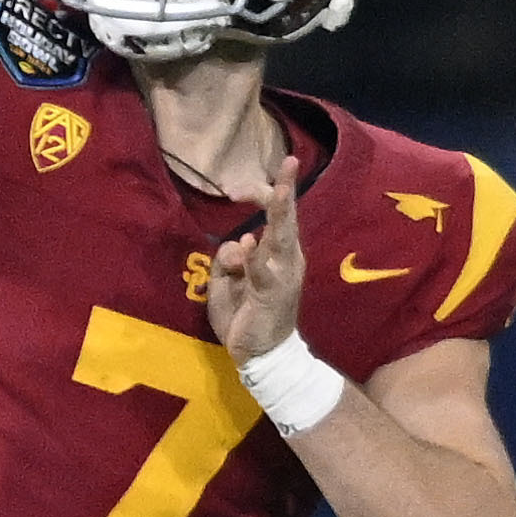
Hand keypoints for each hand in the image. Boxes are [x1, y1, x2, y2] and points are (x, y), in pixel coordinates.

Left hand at [205, 173, 305, 358]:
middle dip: (285, 190)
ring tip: (280, 191)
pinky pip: (263, 271)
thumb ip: (227, 259)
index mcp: (277, 254)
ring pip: (282, 238)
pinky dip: (256, 257)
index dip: (261, 196)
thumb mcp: (226, 282)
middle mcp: (285, 259)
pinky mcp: (272, 294)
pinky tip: (250, 241)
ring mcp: (282, 275)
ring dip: (281, 213)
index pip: (274, 216)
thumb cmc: (245, 315)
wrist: (261, 355)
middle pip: (285, 219)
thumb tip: (236, 241)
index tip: (237, 188)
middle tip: (289, 161)